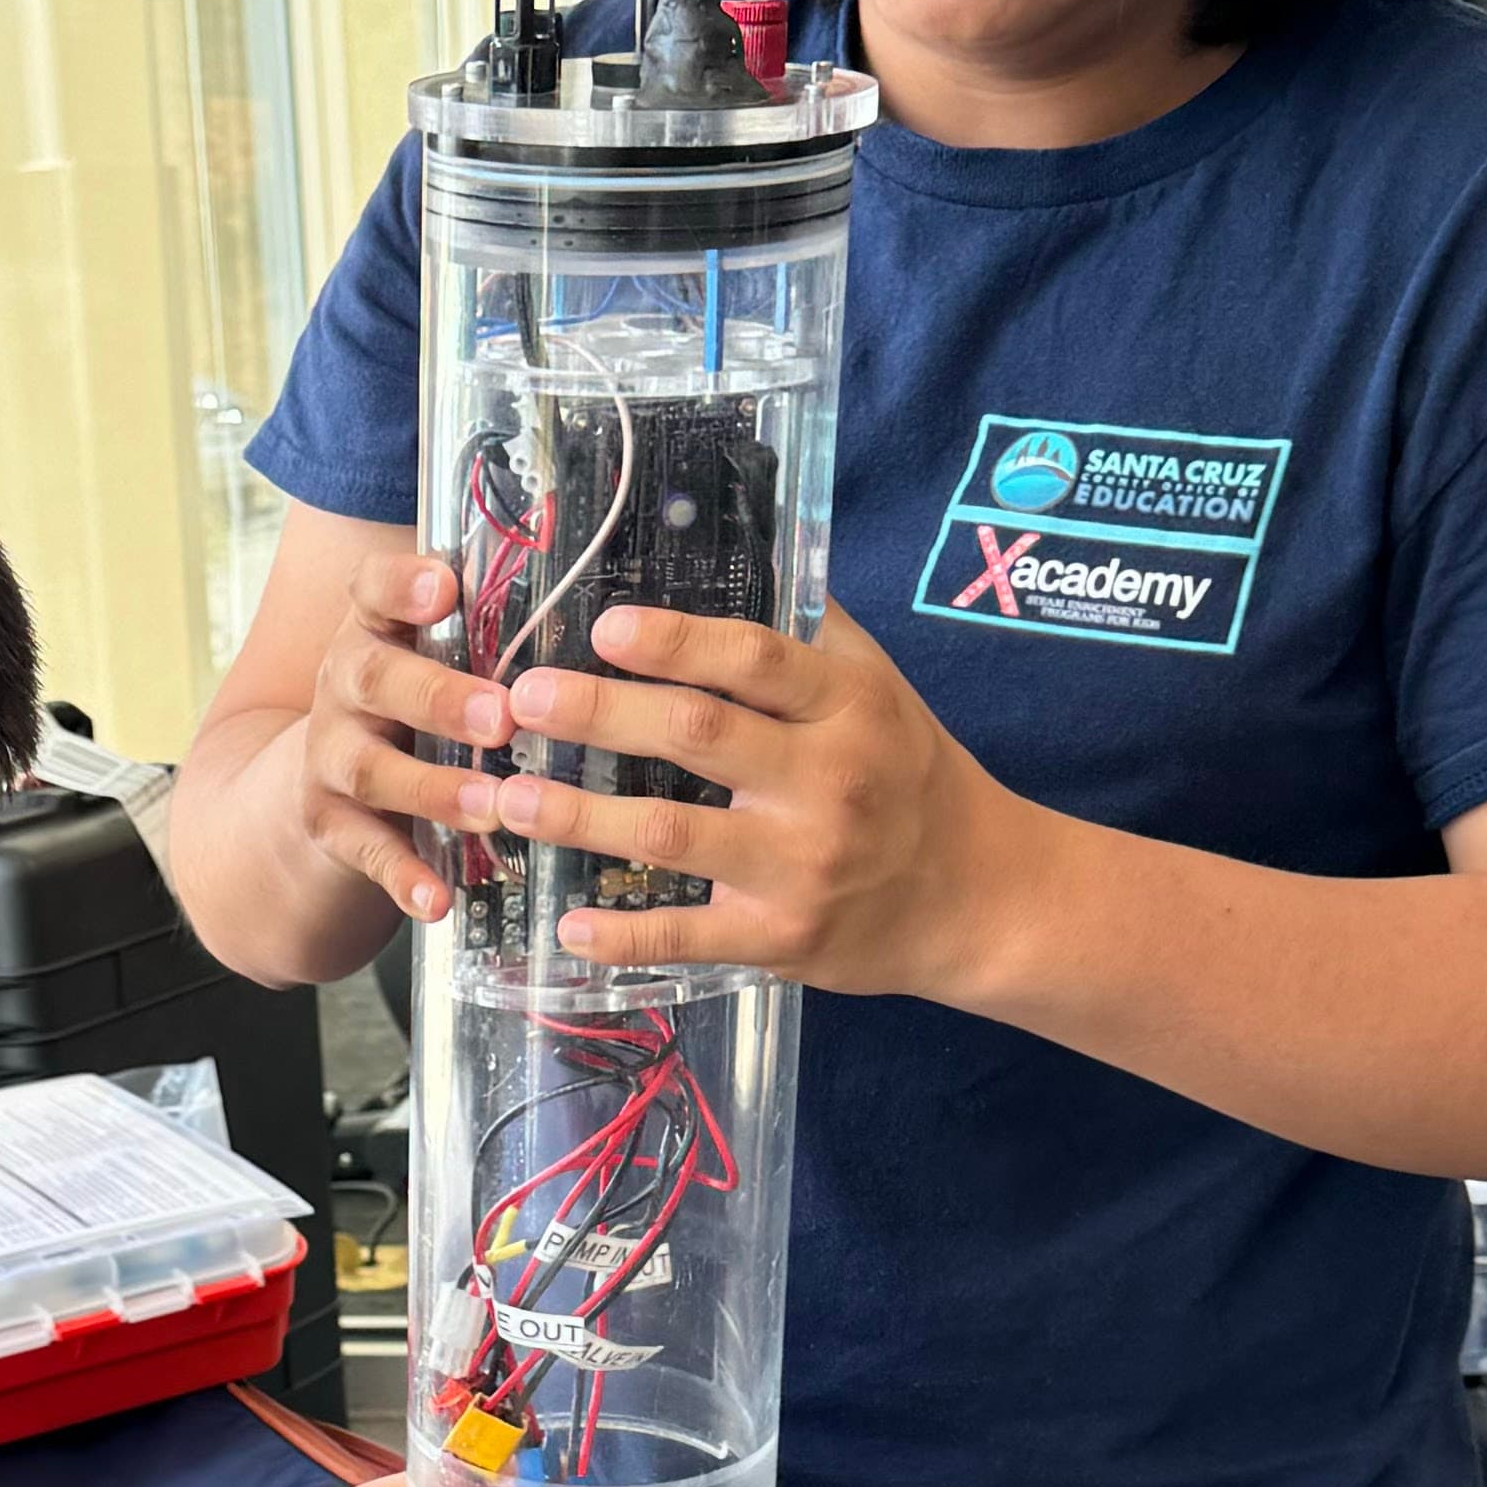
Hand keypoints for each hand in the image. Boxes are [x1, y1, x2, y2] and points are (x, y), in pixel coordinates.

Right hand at [293, 542, 538, 928]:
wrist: (314, 784)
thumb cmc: (414, 706)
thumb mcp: (433, 657)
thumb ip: (488, 632)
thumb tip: (618, 614)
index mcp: (376, 630)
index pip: (373, 589)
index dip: (401, 585)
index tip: (443, 588)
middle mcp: (345, 684)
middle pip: (374, 678)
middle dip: (440, 699)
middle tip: (502, 720)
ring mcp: (331, 756)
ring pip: (372, 769)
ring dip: (433, 790)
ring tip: (490, 806)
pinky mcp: (329, 824)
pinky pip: (366, 851)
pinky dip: (402, 876)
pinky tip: (438, 901)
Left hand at [478, 598, 1016, 997]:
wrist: (977, 897)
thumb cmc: (909, 776)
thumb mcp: (877, 689)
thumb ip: (805, 635)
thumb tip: (729, 549)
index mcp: (847, 705)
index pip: (754, 659)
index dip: (673, 641)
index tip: (602, 628)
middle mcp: (827, 780)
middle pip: (696, 735)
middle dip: (598, 714)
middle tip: (523, 700)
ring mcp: (803, 864)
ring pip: (672, 833)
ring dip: (579, 816)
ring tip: (509, 799)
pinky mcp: (785, 937)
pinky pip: (690, 934)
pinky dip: (624, 934)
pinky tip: (568, 926)